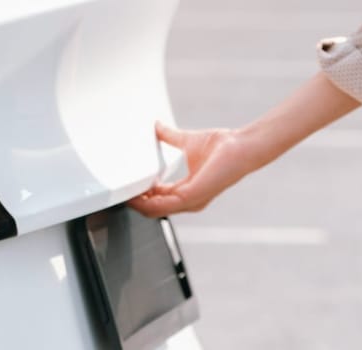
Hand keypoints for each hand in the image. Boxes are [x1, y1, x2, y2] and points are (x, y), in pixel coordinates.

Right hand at [129, 122, 260, 217]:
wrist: (241, 146)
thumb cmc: (223, 146)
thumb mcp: (187, 142)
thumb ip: (170, 137)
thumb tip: (157, 126)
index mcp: (186, 191)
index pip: (157, 199)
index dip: (140, 193)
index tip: (127, 184)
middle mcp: (188, 200)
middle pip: (152, 209)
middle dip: (134, 200)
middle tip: (120, 190)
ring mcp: (190, 201)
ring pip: (153, 211)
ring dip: (136, 203)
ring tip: (123, 192)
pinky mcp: (192, 197)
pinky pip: (162, 206)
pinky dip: (146, 201)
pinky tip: (136, 192)